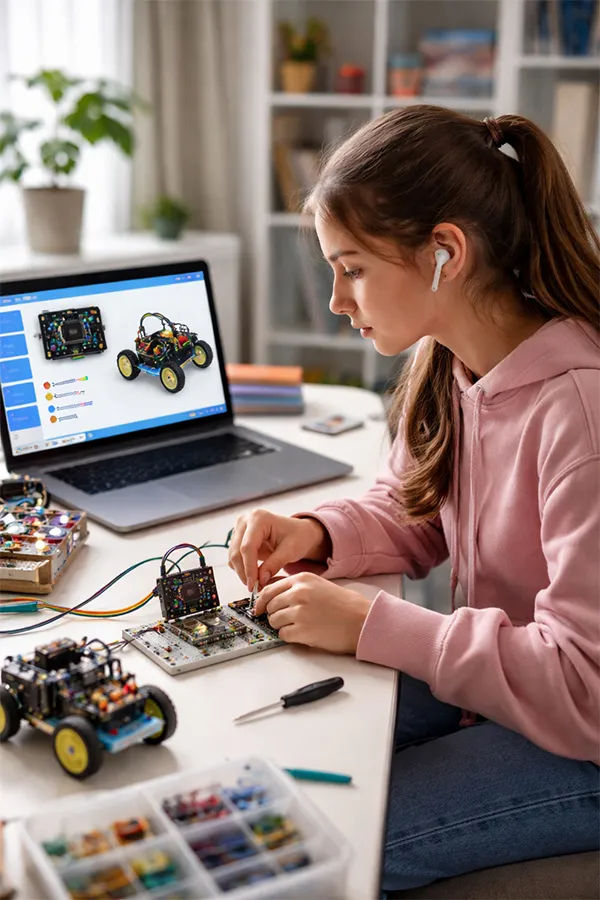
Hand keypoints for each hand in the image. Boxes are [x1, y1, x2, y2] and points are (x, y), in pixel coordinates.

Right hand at [228, 509, 330, 590]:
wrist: (298, 532)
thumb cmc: (298, 536)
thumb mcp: (291, 550)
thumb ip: (275, 564)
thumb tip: (260, 580)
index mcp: (259, 518)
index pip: (247, 547)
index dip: (249, 568)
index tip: (254, 584)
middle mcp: (245, 520)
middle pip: (237, 552)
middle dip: (244, 572)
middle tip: (255, 588)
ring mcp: (240, 529)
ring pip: (233, 556)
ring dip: (242, 572)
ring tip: (257, 582)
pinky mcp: (238, 538)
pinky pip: (234, 558)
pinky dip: (242, 568)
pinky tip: (255, 574)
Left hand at [254, 572, 371, 654]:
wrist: (362, 621)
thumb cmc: (344, 604)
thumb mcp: (318, 585)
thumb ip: (295, 587)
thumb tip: (271, 594)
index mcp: (302, 579)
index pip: (269, 589)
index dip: (261, 601)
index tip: (258, 608)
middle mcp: (298, 593)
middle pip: (269, 606)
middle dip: (274, 614)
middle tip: (287, 619)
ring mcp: (299, 612)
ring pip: (273, 621)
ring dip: (282, 626)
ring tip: (299, 626)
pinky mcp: (301, 630)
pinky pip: (283, 635)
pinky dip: (290, 636)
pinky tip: (304, 633)